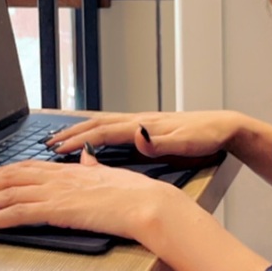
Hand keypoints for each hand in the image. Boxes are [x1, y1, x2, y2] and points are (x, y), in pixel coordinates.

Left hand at [0, 146, 175, 240]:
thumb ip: (92, 167)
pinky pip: (16, 214)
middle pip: (9, 177)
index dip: (1, 172)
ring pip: (7, 194)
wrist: (147, 204)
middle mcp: (57, 176)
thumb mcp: (108, 174)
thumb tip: (85, 157)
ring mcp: (55, 192)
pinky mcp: (55, 210)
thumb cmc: (135, 194)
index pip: (26, 167)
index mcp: (69, 169)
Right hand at [47, 110, 243, 160]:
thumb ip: (161, 142)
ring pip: (103, 124)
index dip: (80, 141)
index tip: (58, 149)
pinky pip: (113, 127)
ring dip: (80, 131)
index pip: (104, 132)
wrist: (224, 127)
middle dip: (71, 133)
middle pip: (97, 124)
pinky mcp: (146, 128)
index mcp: (144, 125)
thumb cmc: (206, 137)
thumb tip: (138, 135)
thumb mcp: (186, 143)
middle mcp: (139, 121)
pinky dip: (95, 131)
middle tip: (48, 143)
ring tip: (61, 138)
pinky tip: (91, 139)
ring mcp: (142, 123)